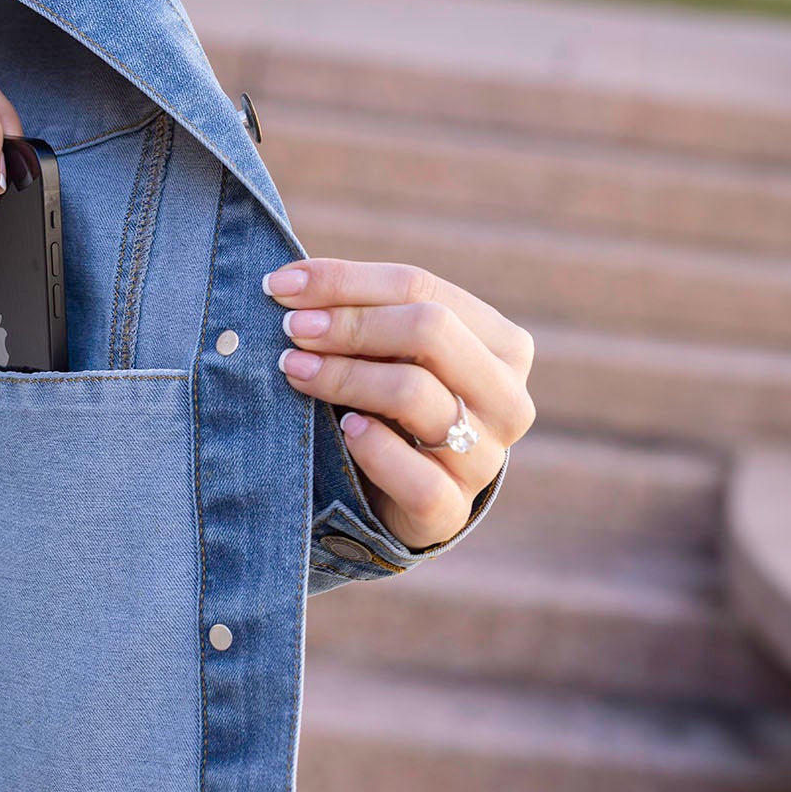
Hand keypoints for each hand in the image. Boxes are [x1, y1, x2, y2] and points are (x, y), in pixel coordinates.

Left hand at [265, 259, 535, 551]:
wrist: (397, 493)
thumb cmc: (388, 401)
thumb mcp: (386, 349)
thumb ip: (358, 309)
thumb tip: (289, 280)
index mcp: (502, 344)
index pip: (420, 288)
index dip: (345, 281)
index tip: (283, 284)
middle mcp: (507, 398)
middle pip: (429, 330)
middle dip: (349, 323)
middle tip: (290, 328)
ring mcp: (485, 458)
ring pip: (415, 394)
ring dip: (343, 376)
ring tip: (294, 369)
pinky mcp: (452, 510)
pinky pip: (416, 477)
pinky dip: (374, 449)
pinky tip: (346, 429)